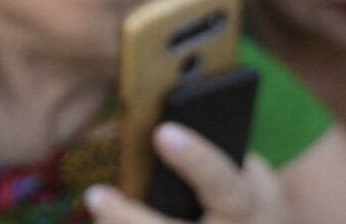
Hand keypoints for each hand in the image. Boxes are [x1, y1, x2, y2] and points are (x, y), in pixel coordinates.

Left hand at [86, 124, 292, 223]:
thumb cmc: (249, 200)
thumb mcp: (249, 177)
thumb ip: (213, 159)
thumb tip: (152, 130)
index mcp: (250, 208)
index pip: (223, 184)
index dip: (196, 160)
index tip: (162, 132)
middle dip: (132, 219)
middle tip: (96, 196)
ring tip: (95, 212)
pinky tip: (104, 222)